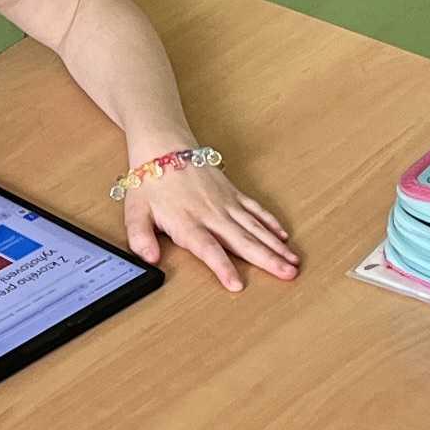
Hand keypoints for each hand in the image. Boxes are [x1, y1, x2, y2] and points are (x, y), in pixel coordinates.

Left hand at [125, 157, 297, 291]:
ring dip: (276, 246)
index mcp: (187, 222)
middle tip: (289, 274)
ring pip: (256, 228)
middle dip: (268, 260)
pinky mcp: (233, 193)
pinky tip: (284, 237)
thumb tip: (148, 259)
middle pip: (244, 241)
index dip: (223, 268)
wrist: (163, 145)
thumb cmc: (150, 180)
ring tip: (294, 262)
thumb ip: (140, 237)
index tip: (238, 284)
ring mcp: (226, 203)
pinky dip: (271, 223)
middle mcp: (211, 214)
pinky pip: (256, 210)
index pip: (208, 249)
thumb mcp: (136, 212)